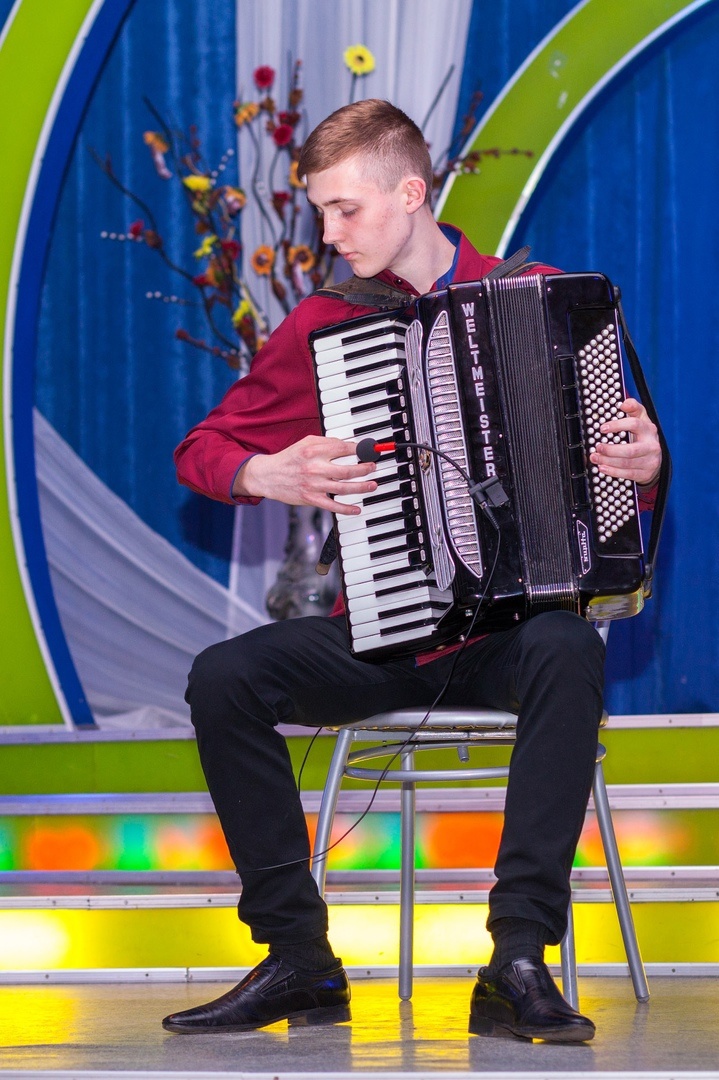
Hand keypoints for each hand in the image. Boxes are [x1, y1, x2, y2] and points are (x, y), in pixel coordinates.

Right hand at [233, 435, 376, 514]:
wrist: (268, 476)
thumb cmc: (289, 458)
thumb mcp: (305, 443)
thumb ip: (326, 442)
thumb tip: (346, 445)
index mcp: (314, 450)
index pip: (343, 448)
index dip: (359, 449)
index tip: (369, 450)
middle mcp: (315, 468)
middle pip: (347, 469)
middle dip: (365, 468)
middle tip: (373, 467)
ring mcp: (314, 485)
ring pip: (344, 488)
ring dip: (362, 487)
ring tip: (373, 485)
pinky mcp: (311, 499)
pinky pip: (332, 506)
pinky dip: (346, 509)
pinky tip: (357, 508)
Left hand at [590, 397, 660, 487]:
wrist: (655, 458)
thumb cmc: (643, 436)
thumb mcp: (641, 420)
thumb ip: (633, 408)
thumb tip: (623, 403)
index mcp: (649, 429)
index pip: (634, 424)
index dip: (618, 425)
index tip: (602, 428)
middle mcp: (651, 445)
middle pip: (630, 450)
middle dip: (611, 450)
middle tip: (598, 447)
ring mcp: (650, 460)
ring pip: (627, 463)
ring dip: (608, 461)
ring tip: (595, 457)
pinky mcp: (646, 473)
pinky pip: (628, 474)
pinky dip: (613, 472)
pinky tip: (603, 468)